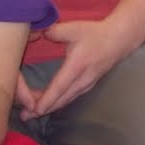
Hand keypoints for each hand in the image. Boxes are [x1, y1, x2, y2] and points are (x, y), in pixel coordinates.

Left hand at [17, 19, 136, 117]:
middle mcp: (82, 79)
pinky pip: (71, 98)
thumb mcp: (73, 28)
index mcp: (76, 66)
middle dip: (43, 109)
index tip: (34, 110)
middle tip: (26, 117)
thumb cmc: (95, 33)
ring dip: (50, 108)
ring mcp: (87, 84)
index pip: (59, 87)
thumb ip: (54, 31)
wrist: (119, 40)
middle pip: (61, 99)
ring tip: (34, 114)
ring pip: (66, 100)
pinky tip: (50, 105)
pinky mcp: (89, 85)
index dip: (46, 100)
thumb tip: (39, 33)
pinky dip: (59, 103)